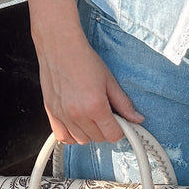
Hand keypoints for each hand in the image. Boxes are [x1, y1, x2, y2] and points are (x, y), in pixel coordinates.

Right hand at [36, 30, 142, 144]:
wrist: (60, 48)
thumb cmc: (84, 60)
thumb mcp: (110, 81)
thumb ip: (123, 103)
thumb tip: (136, 118)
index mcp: (95, 107)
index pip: (113, 135)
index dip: (120, 130)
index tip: (120, 123)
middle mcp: (78, 114)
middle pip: (98, 138)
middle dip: (105, 129)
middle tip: (106, 113)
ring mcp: (63, 115)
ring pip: (81, 140)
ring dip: (89, 132)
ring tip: (91, 115)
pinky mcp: (51, 113)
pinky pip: (63, 137)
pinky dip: (71, 135)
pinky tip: (77, 124)